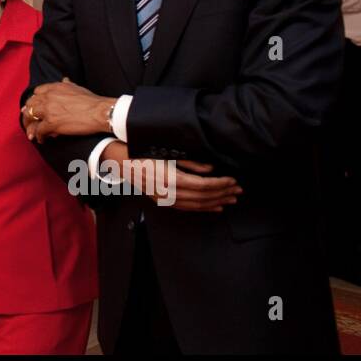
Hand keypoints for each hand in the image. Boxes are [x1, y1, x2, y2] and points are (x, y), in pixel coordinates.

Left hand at [21, 78, 111, 139]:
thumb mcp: (77, 87)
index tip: (34, 106)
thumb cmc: (92, 101)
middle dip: (28, 112)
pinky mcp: (51, 123)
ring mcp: (49, 110)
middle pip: (31, 104)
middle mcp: (49, 96)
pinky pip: (39, 130)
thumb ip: (67, 84)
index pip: (37, 92)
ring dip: (30, 125)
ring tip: (32, 132)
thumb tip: (64, 79)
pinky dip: (39, 136)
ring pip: (30, 116)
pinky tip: (41, 140)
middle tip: (28, 119)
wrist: (99, 112)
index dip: (35, 100)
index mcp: (55, 87)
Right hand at [98, 142, 241, 211]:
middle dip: (222, 194)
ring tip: (230, 200)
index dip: (220, 184)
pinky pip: (186, 208)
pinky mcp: (162, 201)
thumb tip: (211, 168)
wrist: (122, 161)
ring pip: (196, 205)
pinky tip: (214, 207)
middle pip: (202, 197)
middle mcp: (168, 192)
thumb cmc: (144, 152)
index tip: (233, 181)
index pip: (203, 185)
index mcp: (171, 178)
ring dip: (215, 203)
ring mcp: (165, 199)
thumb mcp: (168, 152)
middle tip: (238, 191)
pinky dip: (202, 208)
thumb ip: (190, 162)